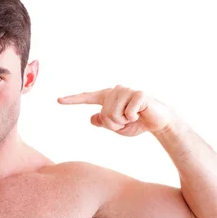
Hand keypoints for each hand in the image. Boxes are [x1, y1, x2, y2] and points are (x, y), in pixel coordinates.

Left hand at [58, 85, 173, 136]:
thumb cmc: (136, 123)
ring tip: (133, 118)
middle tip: (127, 121)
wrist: (158, 122)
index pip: (87, 98)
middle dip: (115, 124)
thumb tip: (92, 118)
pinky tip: (140, 114)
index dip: (73, 100)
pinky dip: (133, 119)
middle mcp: (115, 91)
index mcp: (107, 97)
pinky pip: (127, 113)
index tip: (58, 100)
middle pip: (104, 115)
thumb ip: (104, 122)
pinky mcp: (138, 94)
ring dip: (124, 122)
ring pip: (113, 114)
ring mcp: (127, 90)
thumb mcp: (117, 127)